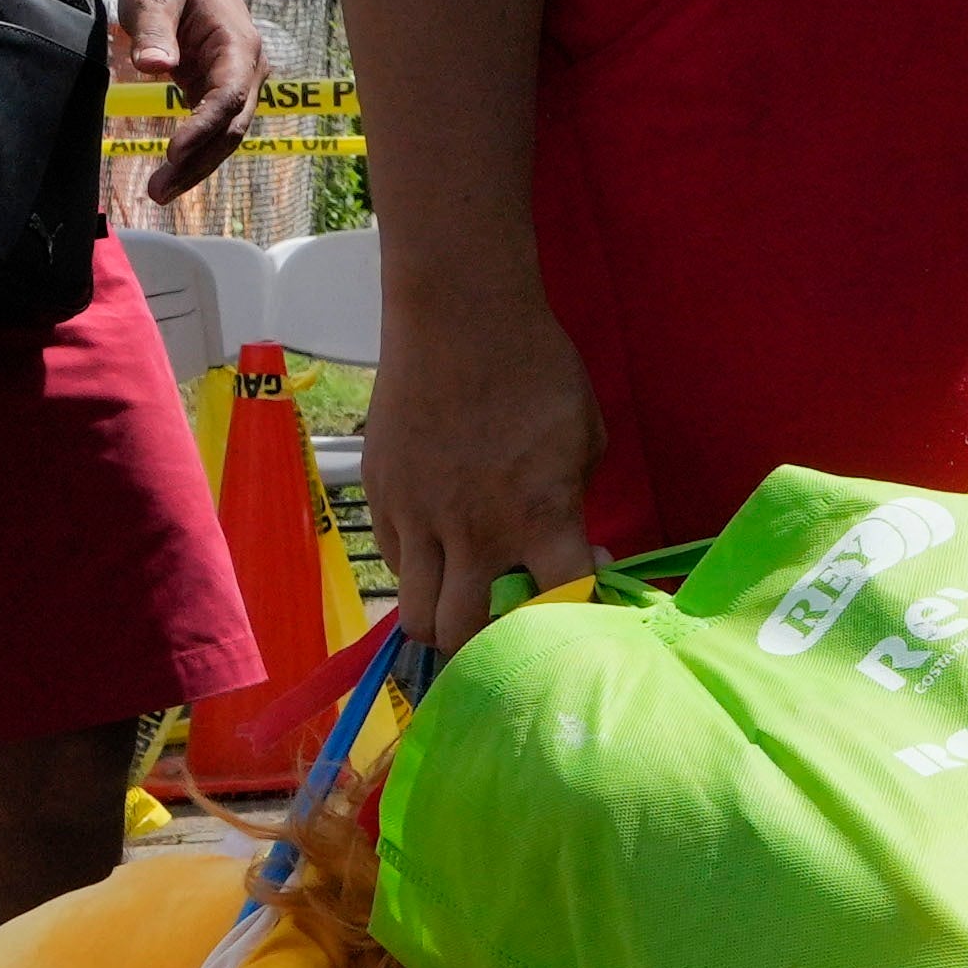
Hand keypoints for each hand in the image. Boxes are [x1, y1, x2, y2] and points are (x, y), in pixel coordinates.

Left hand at [115, 0, 263, 197]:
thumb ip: (154, 29)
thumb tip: (154, 65)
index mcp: (238, 44)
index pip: (227, 96)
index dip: (203, 127)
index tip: (173, 152)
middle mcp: (246, 68)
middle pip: (231, 126)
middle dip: (198, 161)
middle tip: (159, 189)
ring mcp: (234, 80)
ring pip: (225, 134)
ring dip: (196, 164)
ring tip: (159, 191)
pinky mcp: (216, 87)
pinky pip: (211, 127)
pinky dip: (193, 152)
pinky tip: (170, 174)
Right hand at [363, 253, 614, 660]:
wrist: (459, 316)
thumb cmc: (537, 369)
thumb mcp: (585, 436)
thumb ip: (577, 500)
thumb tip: (577, 549)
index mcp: (541, 516)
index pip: (563, 606)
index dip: (579, 623)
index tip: (584, 616)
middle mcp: (476, 532)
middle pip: (468, 638)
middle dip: (491, 652)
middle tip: (507, 636)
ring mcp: (420, 519)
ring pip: (418, 615)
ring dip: (444, 620)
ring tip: (464, 604)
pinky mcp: (381, 498)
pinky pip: (395, 564)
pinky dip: (418, 573)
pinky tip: (439, 550)